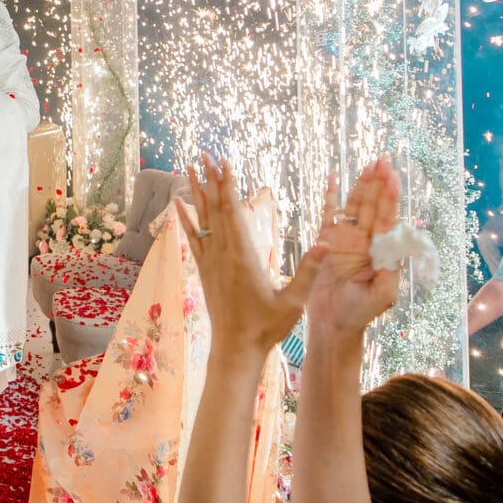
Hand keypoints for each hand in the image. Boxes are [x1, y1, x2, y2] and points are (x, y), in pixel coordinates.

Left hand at [180, 157, 301, 356]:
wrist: (235, 349)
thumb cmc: (267, 328)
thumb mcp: (294, 302)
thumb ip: (310, 272)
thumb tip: (325, 243)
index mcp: (245, 257)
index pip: (234, 213)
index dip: (229, 186)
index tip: (225, 162)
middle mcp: (223, 255)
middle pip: (217, 208)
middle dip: (212, 179)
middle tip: (206, 153)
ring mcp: (211, 261)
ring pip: (202, 218)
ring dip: (197, 191)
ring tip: (189, 166)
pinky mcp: (205, 270)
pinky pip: (193, 238)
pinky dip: (185, 218)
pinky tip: (177, 203)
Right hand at [303, 158, 404, 337]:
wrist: (333, 324)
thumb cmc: (360, 313)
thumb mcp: (383, 295)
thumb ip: (390, 270)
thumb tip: (395, 244)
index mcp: (381, 251)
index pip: (387, 218)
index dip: (390, 197)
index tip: (392, 177)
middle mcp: (365, 241)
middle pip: (373, 206)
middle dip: (379, 183)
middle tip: (384, 160)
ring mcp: (345, 240)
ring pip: (355, 206)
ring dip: (361, 185)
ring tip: (368, 165)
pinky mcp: (326, 242)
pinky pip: (328, 215)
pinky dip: (330, 196)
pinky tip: (333, 178)